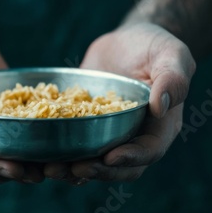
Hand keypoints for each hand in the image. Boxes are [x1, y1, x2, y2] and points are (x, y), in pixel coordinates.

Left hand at [45, 23, 195, 181]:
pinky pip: (74, 145)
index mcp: (159, 126)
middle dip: (97, 171)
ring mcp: (108, 134)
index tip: (110, 157)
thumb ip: (172, 79)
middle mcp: (134, 137)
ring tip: (50, 169)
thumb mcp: (171, 55)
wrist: (127, 41)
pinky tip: (39, 156)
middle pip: (118, 167)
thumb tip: (160, 106)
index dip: (130, 159)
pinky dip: (59, 153)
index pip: (148, 151)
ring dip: (73, 170)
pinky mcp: (86, 125)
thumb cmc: (155, 46)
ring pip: (93, 162)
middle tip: (73, 168)